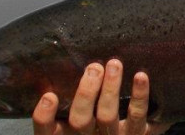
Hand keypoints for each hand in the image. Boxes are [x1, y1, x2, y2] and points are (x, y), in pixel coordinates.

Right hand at [32, 59, 170, 134]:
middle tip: (94, 68)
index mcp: (66, 134)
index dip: (44, 117)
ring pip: (108, 117)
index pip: (47, 132)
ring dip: (110, 89)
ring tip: (114, 64)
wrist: (124, 132)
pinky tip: (140, 76)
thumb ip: (69, 91)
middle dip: (86, 93)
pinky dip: (139, 96)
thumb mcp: (77, 111)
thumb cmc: (96, 116)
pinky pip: (138, 116)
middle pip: (80, 121)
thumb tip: (59, 56)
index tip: (49, 96)